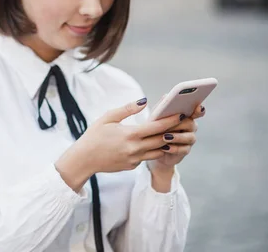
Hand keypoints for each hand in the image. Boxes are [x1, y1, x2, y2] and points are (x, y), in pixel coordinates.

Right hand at [55, 98, 182, 190]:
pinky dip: (152, 150)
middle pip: (162, 140)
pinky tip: (154, 143)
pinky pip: (146, 157)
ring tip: (173, 133)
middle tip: (183, 123)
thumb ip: (127, 109)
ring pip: (158, 151)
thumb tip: (144, 101)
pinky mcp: (132, 166)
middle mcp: (135, 148)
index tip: (181, 114)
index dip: (171, 120)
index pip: (157, 127)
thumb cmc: (94, 135)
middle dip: (173, 131)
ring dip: (166, 143)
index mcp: (130, 134)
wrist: (84, 159)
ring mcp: (134, 159)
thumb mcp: (107, 118)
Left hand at [149, 104, 205, 171]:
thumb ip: (162, 107)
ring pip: (189, 137)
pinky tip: (165, 147)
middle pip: (191, 124)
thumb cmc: (155, 128)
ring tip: (165, 137)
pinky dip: (174, 148)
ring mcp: (189, 139)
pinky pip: (183, 150)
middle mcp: (190, 127)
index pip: (196, 111)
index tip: (198, 107)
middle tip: (171, 123)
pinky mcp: (185, 151)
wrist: (152, 147)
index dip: (199, 110)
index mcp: (186, 116)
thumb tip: (166, 95)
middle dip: (180, 123)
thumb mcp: (156, 116)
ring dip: (177, 137)